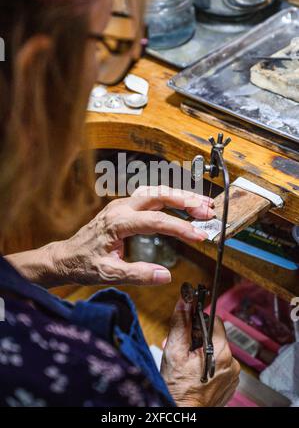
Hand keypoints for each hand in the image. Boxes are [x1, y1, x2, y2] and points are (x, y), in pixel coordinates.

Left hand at [54, 186, 214, 285]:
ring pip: (155, 191)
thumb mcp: (109, 274)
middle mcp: (120, 208)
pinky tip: (181, 203)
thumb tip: (166, 276)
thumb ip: (138, 274)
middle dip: (186, 201)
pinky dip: (169, 198)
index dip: (180, 227)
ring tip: (202, 204)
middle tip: (207, 211)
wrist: (66, 257)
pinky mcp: (124, 207)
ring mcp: (122, 205)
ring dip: (179, 196)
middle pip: (158, 196)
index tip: (200, 235)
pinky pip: (150, 196)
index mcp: (118, 223)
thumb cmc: (84, 264)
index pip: (156, 221)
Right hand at [161, 298, 239, 406]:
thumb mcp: (174, 351)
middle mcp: (231, 362)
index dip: (198, 320)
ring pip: (215, 350)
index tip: (188, 324)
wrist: (184, 415)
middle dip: (196, 337)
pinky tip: (194, 371)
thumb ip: (180, 323)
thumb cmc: (178, 389)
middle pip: (214, 335)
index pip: (214, 320)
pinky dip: (207, 363)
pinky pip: (219, 364)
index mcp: (221, 352)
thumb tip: (185, 300)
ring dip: (200, 350)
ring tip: (186, 361)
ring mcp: (232, 375)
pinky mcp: (229, 383)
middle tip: (181, 347)